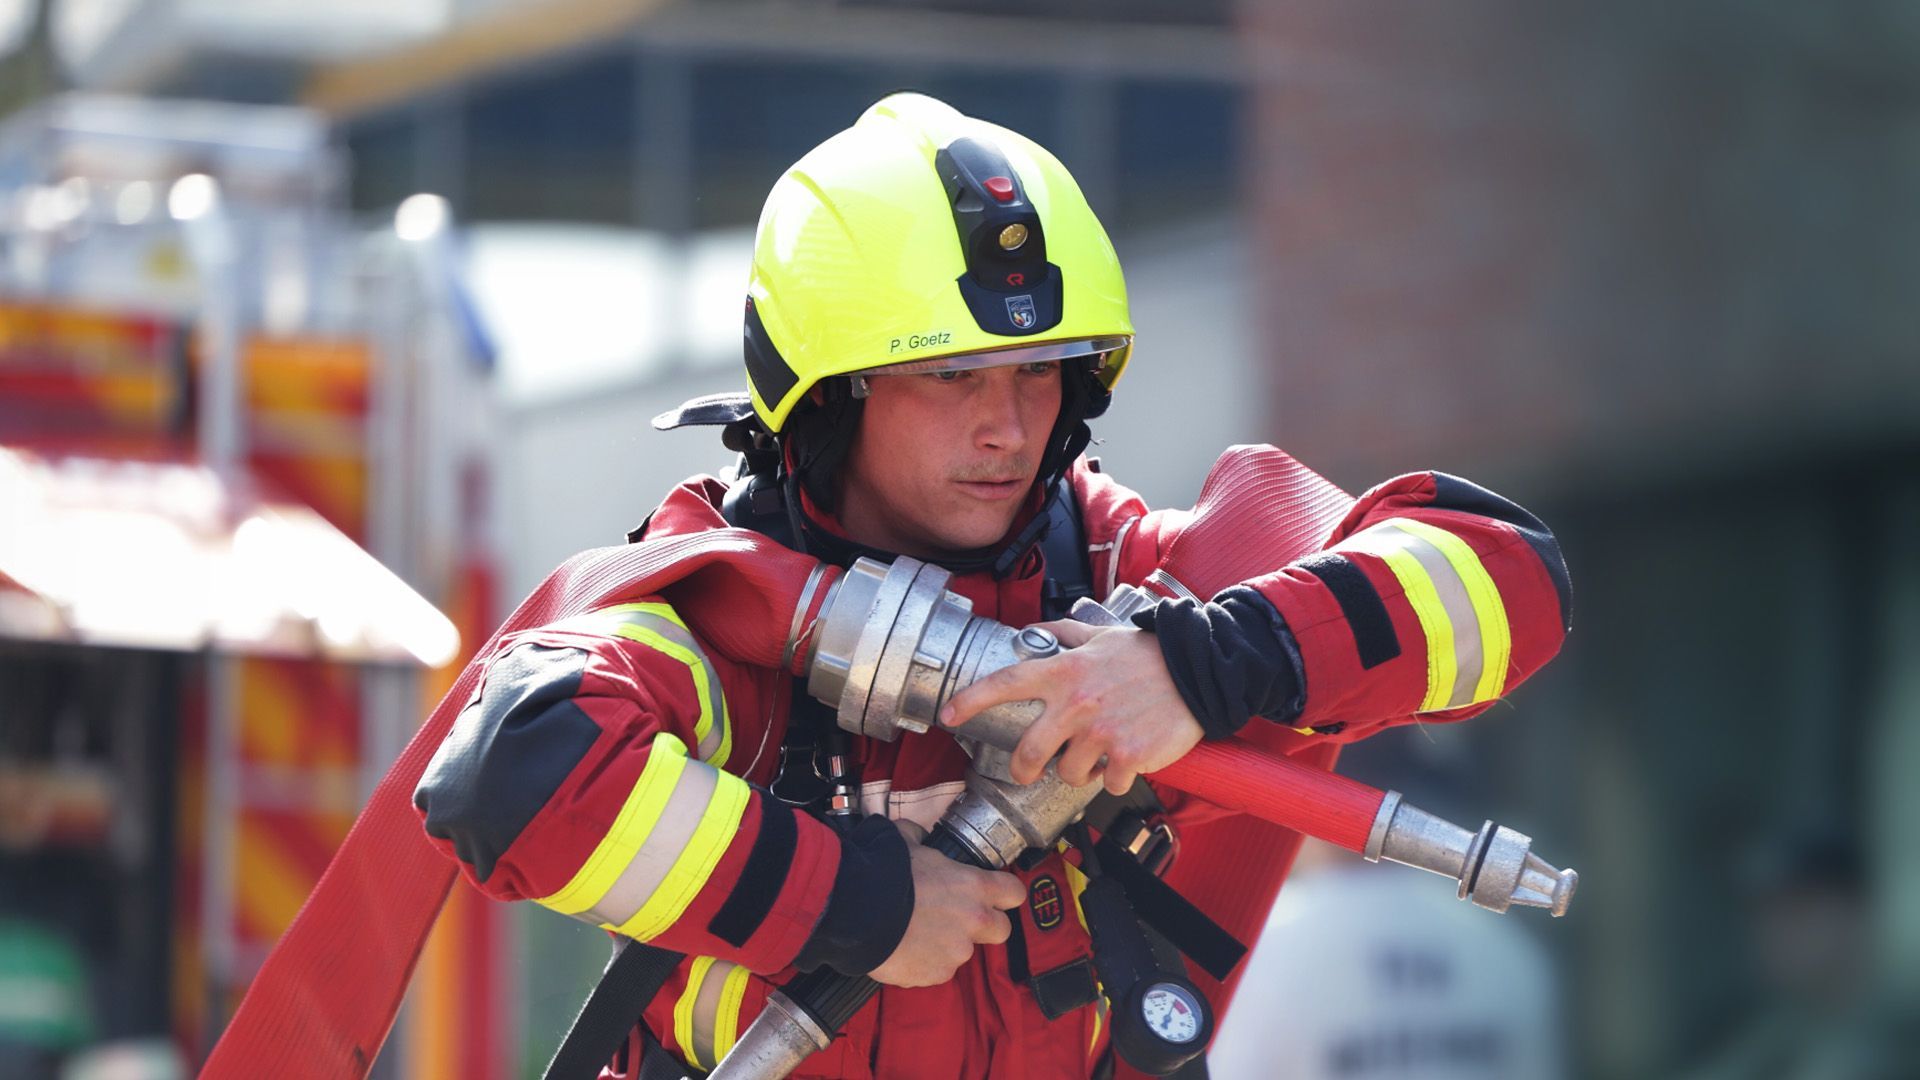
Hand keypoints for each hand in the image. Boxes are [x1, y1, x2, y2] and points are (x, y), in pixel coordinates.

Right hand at [867, 821, 1025, 987]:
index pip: (1014, 892)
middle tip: (957, 919)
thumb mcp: (905, 839)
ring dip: (946, 944)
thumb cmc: (881, 871)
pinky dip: (924, 963)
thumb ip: (920, 839)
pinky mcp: (936, 975)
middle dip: (985, 926)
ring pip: (962, 951)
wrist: (854, 911)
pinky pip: (936, 970)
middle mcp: (974, 920)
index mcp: (973, 885)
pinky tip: (903, 949)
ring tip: (915, 933)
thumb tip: (917, 837)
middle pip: (1002, 930)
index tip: (994, 895)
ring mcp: (956, 952)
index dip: (1004, 893)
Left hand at [939, 620, 1203, 795]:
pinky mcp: (1127, 755)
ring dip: (1081, 770)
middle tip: (1029, 771)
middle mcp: (1076, 703)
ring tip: (1099, 754)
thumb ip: (1063, 633)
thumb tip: (1033, 632)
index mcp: (1064, 671)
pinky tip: (1127, 761)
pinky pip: (1107, 784)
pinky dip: (1115, 778)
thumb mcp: (1100, 634)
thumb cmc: (1148, 653)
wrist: (1199, 670)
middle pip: (1028, 751)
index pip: (1004, 684)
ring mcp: (1101, 732)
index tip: (947, 715)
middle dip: (1024, 768)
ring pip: (1069, 773)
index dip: (969, 701)